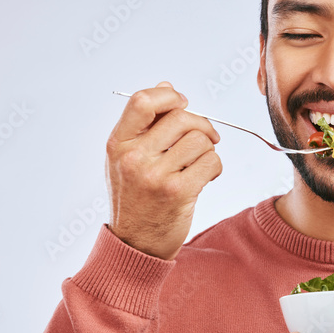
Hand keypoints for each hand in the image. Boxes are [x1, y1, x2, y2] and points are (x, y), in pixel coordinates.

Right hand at [105, 81, 222, 259]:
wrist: (134, 244)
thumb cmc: (134, 196)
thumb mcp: (125, 157)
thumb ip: (144, 123)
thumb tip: (167, 88)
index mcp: (118, 144)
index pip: (143, 101)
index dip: (170, 97)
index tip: (182, 105)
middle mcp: (134, 158)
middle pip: (181, 117)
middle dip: (200, 124)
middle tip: (205, 137)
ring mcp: (156, 176)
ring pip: (200, 140)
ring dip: (208, 149)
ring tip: (199, 163)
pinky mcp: (178, 192)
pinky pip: (211, 162)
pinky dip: (214, 167)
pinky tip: (204, 177)